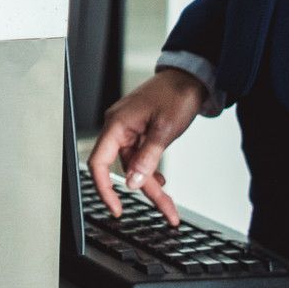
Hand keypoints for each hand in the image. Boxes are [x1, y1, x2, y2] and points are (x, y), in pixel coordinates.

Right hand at [86, 69, 208, 226]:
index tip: (117, 208)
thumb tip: (132, 182)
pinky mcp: (140, 131)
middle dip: (144, 190)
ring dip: (150, 184)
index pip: (98, 162)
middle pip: (123, 168)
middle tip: (164, 209)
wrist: (190, 78)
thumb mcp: (164, 129)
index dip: (105, 188)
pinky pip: (140, 157)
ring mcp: (130, 130)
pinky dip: (150, 170)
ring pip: (134, 165)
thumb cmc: (175, 94)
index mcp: (117, 124)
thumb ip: (147, 157)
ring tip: (169, 202)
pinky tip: (161, 179)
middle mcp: (119, 128)